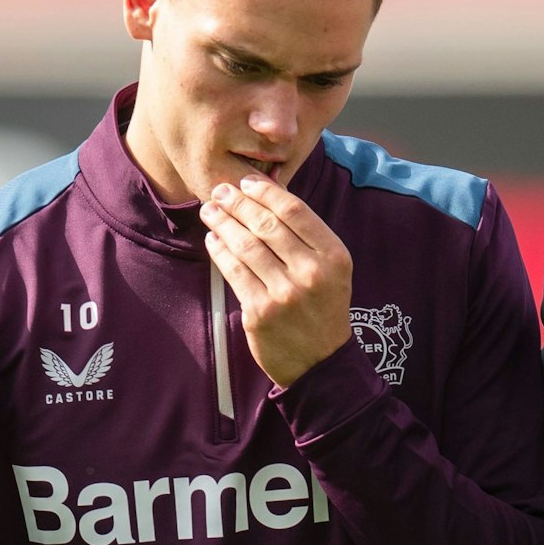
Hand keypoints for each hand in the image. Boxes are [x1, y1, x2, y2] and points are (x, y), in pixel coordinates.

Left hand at [200, 175, 352, 388]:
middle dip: (238, 203)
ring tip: (209, 210)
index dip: (266, 192)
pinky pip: (234, 272)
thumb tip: (265, 198)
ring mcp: (284, 294)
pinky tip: (213, 239)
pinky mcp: (260, 312)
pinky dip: (219, 251)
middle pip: (267, 225)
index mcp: (334, 256)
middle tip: (220, 190)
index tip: (247, 182)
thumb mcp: (331, 270)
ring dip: (223, 223)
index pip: (295, 211)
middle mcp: (311, 272)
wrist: (321, 362)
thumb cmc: (323, 308)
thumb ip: (307, 238)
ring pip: (246, 246)